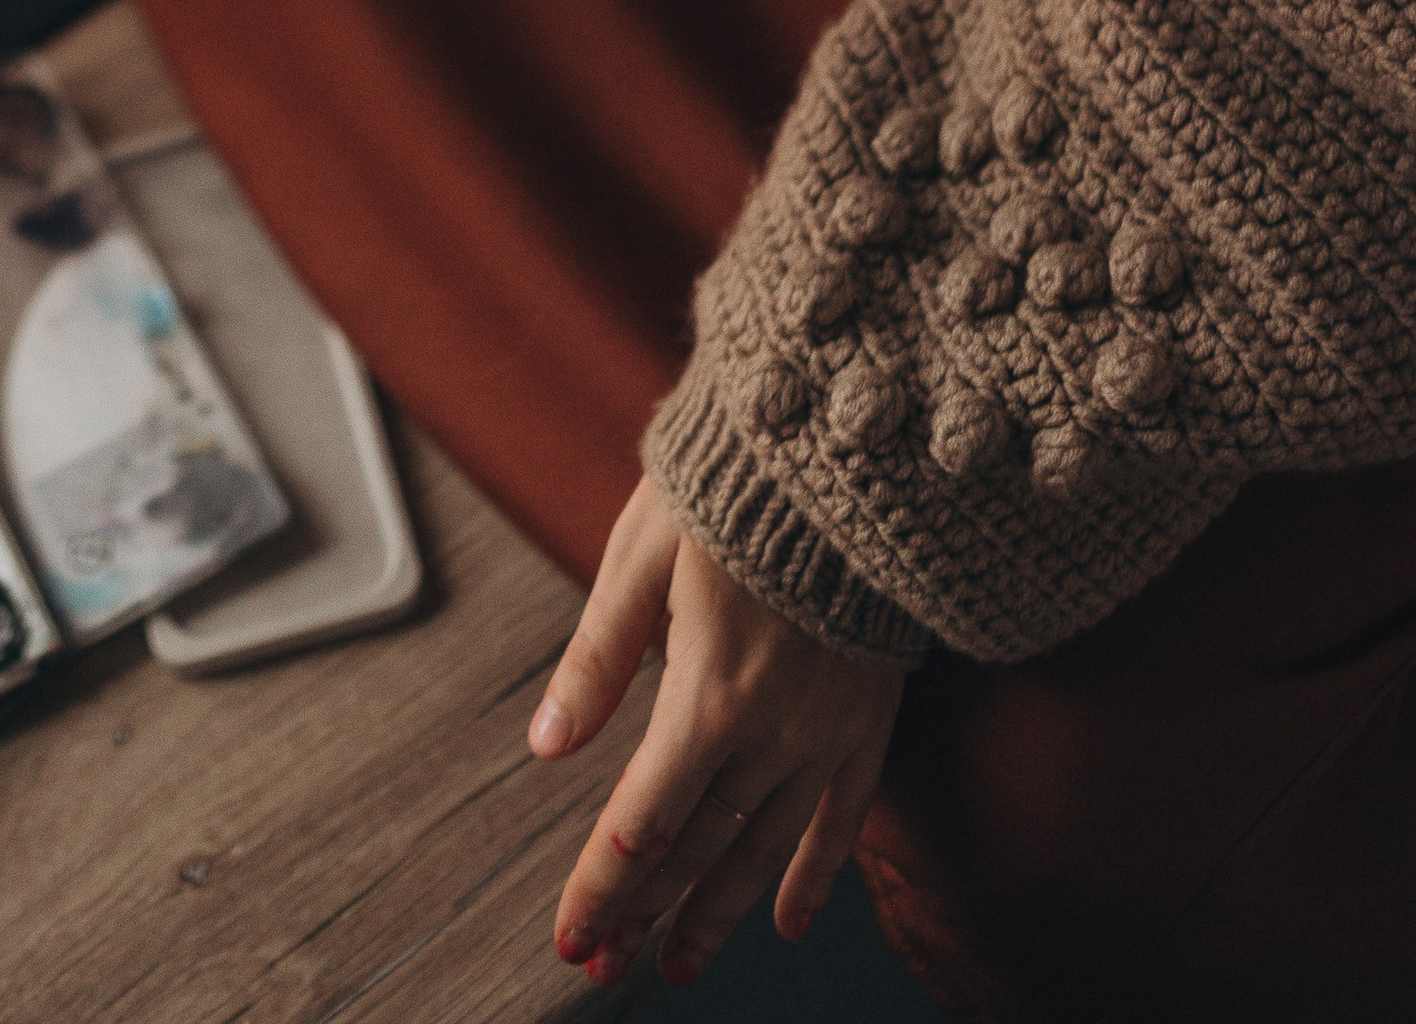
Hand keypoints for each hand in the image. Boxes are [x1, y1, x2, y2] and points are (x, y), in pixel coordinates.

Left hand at [531, 476, 904, 990]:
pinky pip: (843, 816)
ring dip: (717, 913)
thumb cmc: (730, 486)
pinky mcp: (868, 716)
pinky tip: (787, 920)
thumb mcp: (640, 555)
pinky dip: (815, 873)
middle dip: (646, 913)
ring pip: (763, 848)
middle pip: (697, 848)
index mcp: (708, 696)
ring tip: (681, 964)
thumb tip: (547, 746)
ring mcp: (827, 731)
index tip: (571, 940)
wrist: (848, 452)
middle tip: (606, 964)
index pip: (643, 825)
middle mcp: (772, 733)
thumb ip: (599, 660)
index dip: (602, 889)